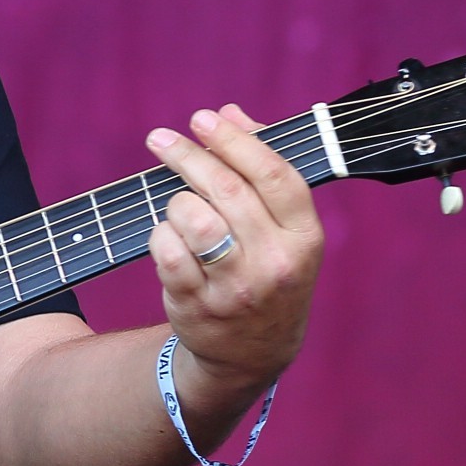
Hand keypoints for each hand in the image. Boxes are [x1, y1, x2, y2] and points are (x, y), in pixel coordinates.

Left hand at [146, 104, 323, 399]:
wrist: (252, 352)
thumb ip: (261, 166)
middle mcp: (274, 263)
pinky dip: (160, 234)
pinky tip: (167, 235)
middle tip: (161, 139)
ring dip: (176, 201)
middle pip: (226, 190)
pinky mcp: (197, 306)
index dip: (235, 140)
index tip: (203, 118)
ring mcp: (236, 288)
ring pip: (193, 218)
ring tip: (176, 204)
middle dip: (188, 156)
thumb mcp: (282, 229)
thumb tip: (229, 113)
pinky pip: (167, 251)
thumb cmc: (266, 271)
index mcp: (304, 238)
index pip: (274, 175)